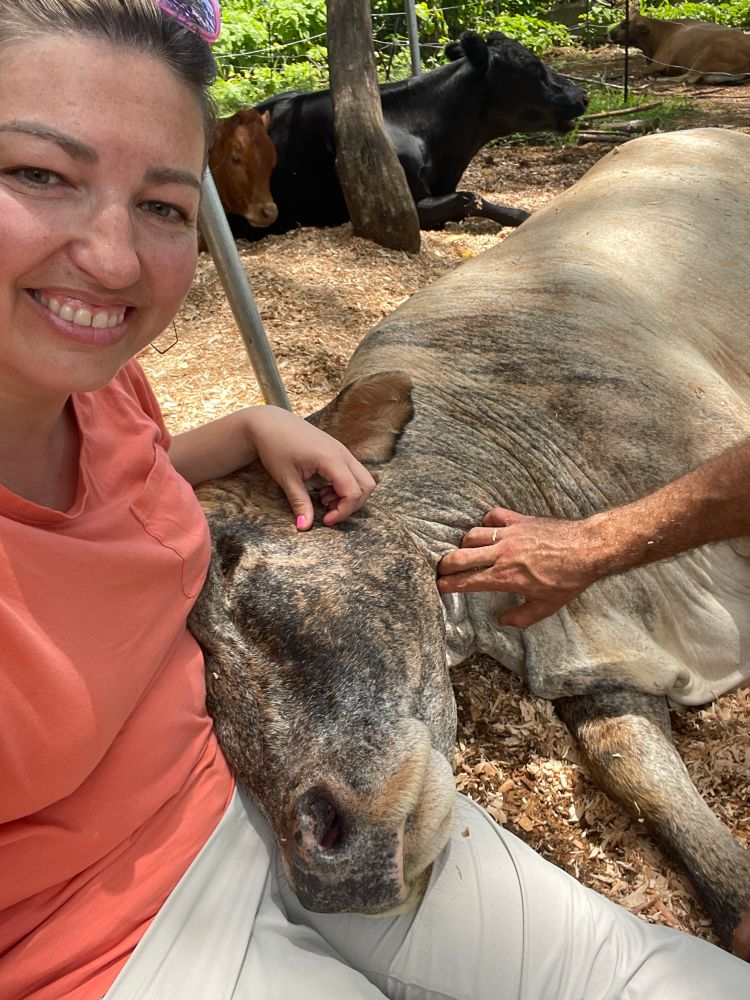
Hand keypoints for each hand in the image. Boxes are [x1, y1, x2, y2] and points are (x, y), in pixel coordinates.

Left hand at [247, 407, 375, 528]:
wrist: (269, 423)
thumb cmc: (275, 446)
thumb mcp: (286, 478)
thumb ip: (299, 503)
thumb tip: (304, 527)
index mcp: (331, 459)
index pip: (353, 492)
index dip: (343, 512)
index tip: (325, 521)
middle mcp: (342, 453)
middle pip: (367, 486)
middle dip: (352, 505)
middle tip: (327, 513)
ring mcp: (342, 450)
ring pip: (363, 479)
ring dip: (349, 495)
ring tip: (323, 500)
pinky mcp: (338, 451)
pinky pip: (353, 472)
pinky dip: (345, 486)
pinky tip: (324, 490)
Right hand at [436, 507, 603, 627]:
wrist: (588, 549)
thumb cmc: (569, 579)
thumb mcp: (546, 607)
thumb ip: (522, 617)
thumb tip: (504, 621)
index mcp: (505, 577)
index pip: (467, 581)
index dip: (449, 585)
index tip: (440, 587)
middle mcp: (502, 553)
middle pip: (460, 556)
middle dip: (446, 564)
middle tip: (442, 569)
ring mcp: (509, 534)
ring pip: (472, 534)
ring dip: (465, 544)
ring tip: (466, 551)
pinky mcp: (519, 519)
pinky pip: (493, 515)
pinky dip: (487, 522)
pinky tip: (489, 529)